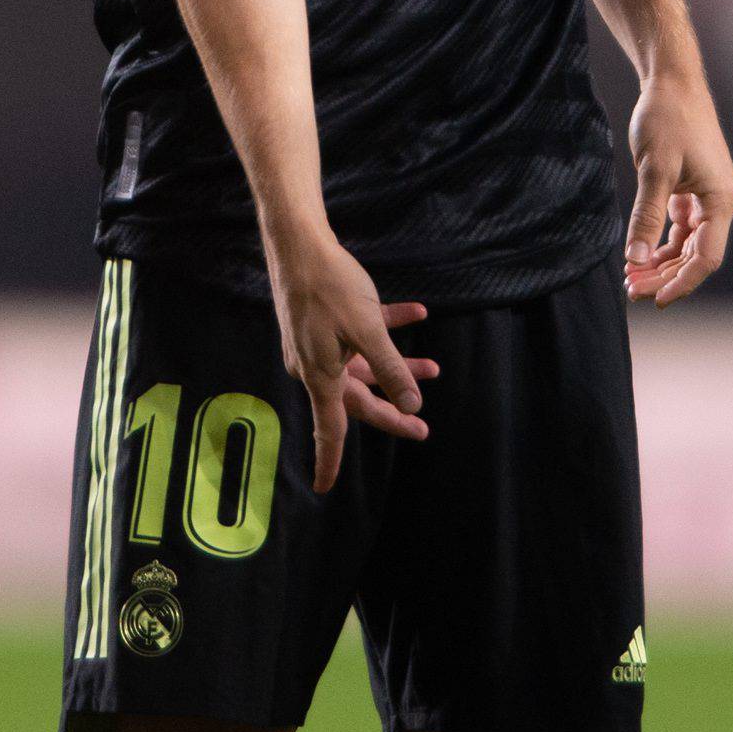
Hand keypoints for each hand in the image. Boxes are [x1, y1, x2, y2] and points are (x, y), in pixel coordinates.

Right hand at [262, 228, 436, 493]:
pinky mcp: (322, 321)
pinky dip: (387, 327)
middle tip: (423, 426)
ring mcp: (318, 343)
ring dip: (398, 367)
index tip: (324, 489)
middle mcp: (316, 366)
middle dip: (393, 409)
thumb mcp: (368, 330)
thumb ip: (392, 370)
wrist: (299, 242)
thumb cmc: (331, 287)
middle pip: (358, 398)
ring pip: (363, 365)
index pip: (330, 429)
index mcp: (322, 375)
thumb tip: (411, 405)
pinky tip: (416, 312)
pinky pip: (359, 333)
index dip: (329, 461)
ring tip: (433, 368)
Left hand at [623, 72, 732, 305]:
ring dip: (661, 264)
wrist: (672, 82)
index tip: (653, 298)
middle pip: (696, 256)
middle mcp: (719, 203)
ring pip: (686, 245)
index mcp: (722, 200)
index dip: (681, 283)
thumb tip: (636, 259)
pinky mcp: (691, 190)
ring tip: (631, 278)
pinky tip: (639, 256)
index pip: (706, 257)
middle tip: (631, 290)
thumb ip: (646, 216)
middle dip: (665, 276)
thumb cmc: (668, 118)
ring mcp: (706, 198)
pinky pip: (679, 229)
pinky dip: (660, 244)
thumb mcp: (654, 169)